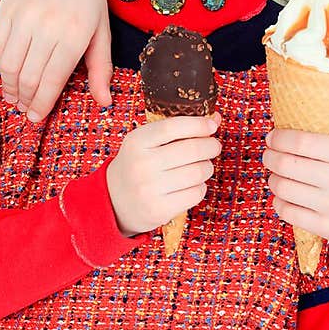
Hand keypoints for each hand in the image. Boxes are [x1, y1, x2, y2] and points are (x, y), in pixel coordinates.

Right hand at [0, 0, 111, 119]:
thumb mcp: (101, 32)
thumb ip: (101, 68)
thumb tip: (104, 102)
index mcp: (75, 34)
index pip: (52, 80)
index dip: (42, 104)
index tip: (36, 117)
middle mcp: (47, 25)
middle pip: (28, 76)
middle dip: (25, 99)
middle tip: (26, 109)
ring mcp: (24, 15)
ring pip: (8, 65)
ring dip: (9, 86)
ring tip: (14, 95)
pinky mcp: (5, 8)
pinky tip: (7, 72)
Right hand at [106, 113, 221, 236]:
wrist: (113, 201)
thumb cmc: (136, 166)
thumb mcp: (146, 142)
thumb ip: (177, 129)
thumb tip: (214, 119)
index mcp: (136, 142)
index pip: (173, 127)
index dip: (198, 124)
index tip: (211, 126)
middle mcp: (141, 165)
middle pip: (192, 149)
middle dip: (210, 146)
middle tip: (213, 147)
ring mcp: (150, 189)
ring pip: (198, 172)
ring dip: (207, 167)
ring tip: (201, 167)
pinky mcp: (159, 209)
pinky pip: (196, 193)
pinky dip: (200, 187)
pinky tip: (191, 185)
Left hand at [263, 128, 328, 253]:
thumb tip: (301, 118)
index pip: (300, 141)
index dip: (279, 139)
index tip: (272, 138)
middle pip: (286, 164)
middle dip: (270, 158)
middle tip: (269, 156)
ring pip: (283, 189)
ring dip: (273, 180)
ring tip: (277, 177)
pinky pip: (289, 213)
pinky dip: (280, 203)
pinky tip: (285, 198)